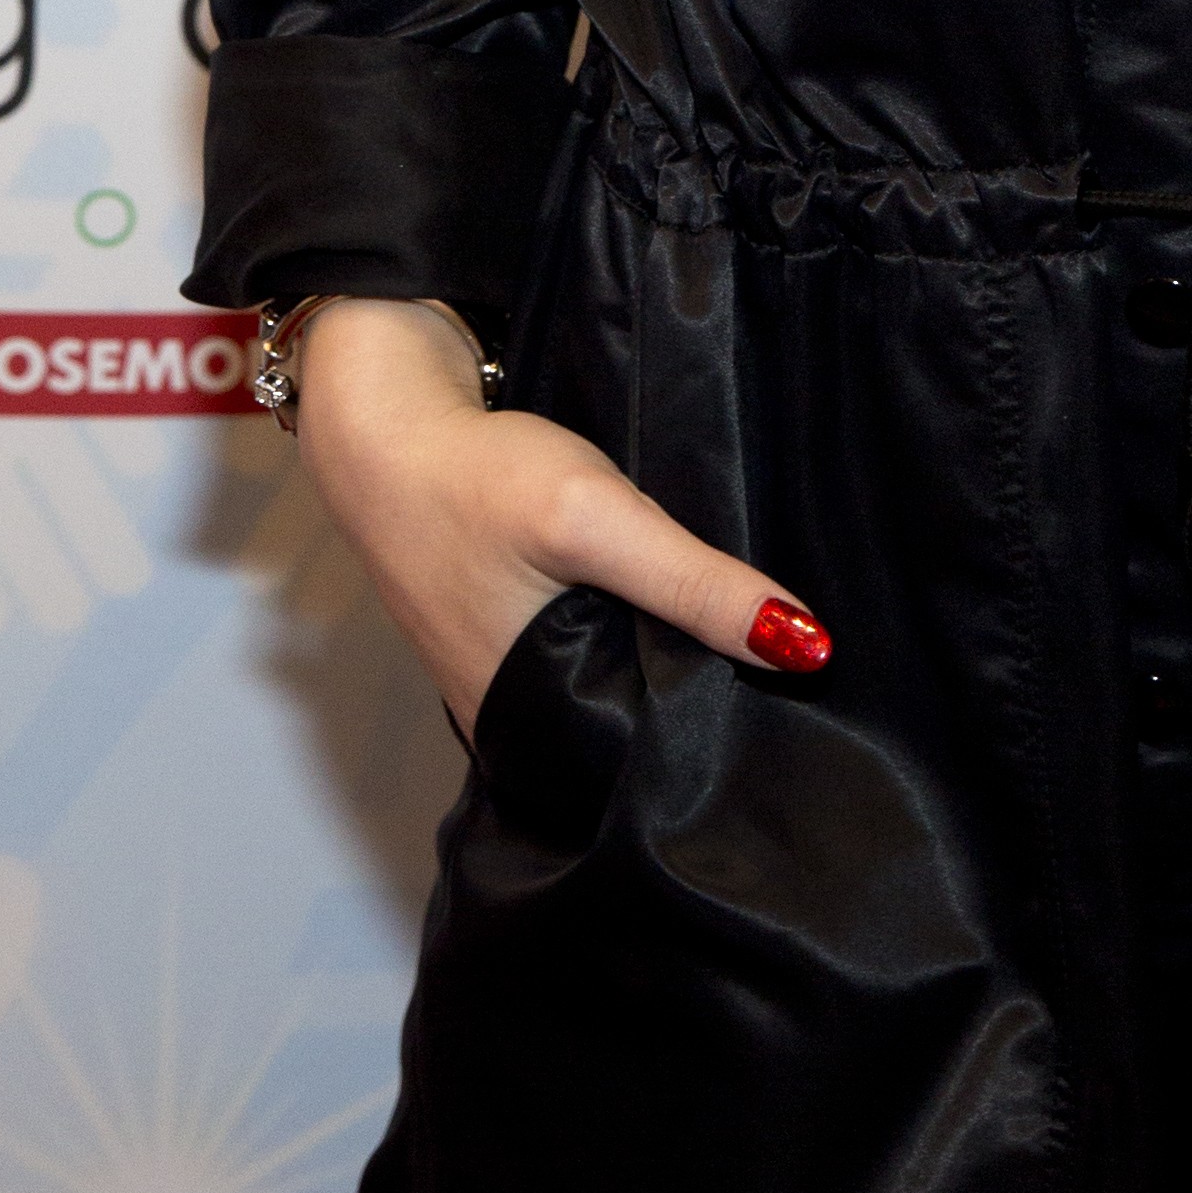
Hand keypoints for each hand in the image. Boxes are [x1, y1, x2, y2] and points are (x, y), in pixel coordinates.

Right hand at [292, 295, 830, 741]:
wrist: (385, 423)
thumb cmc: (477, 478)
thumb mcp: (598, 519)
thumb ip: (694, 584)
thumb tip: (806, 649)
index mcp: (532, 724)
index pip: (648, 770)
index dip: (720, 749)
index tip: (799, 728)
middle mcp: (516, 717)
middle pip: (633, 732)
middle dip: (703, 708)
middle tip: (792, 682)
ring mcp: (505, 676)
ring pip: (612, 689)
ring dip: (668, 666)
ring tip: (756, 649)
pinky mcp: (505, 631)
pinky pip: (586, 651)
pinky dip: (629, 633)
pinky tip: (674, 607)